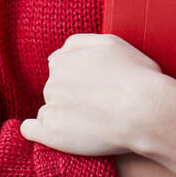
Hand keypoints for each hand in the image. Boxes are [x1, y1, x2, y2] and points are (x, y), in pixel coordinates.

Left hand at [20, 34, 162, 155]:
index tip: (96, 85)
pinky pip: (31, 130)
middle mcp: (52, 83)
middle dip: (71, 94)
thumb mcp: (109, 42)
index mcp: (63, 60)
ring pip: (49, 108)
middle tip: (99, 103)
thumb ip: (77, 43)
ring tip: (91, 119)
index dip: (80, 76)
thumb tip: (54, 55)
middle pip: (56, 88)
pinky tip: (47, 130)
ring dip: (62, 112)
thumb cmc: (134, 74)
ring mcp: (51, 109)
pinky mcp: (52, 134)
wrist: (144, 110)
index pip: (62, 67)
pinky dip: (37, 130)